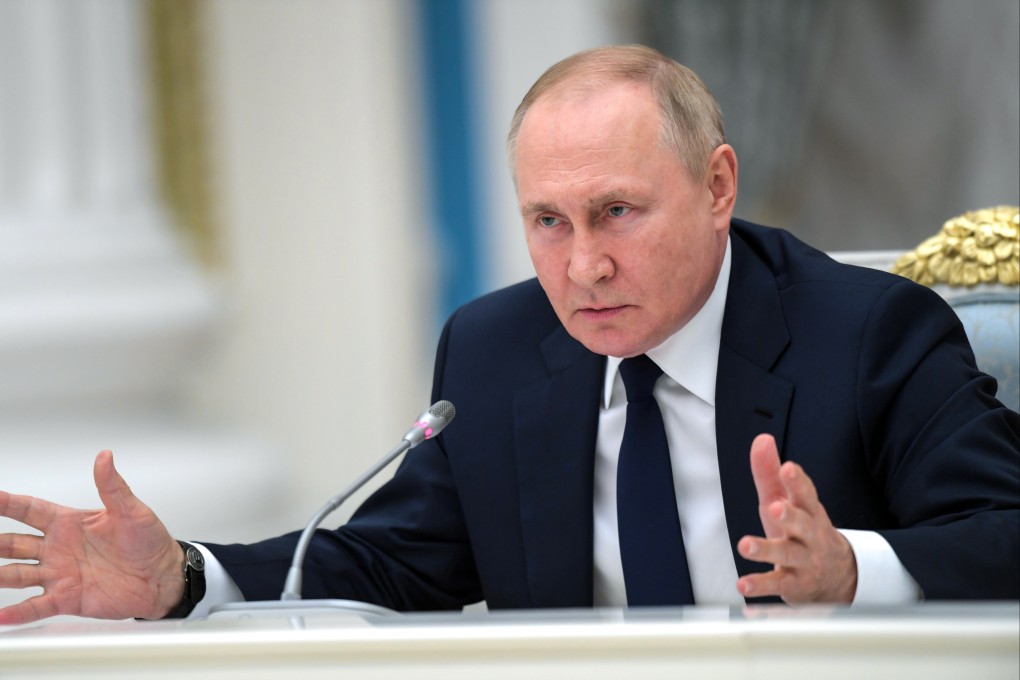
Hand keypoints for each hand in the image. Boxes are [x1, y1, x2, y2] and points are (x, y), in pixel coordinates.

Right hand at [0, 451, 184, 624]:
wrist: (164, 577)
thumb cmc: (150, 542)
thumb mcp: (132, 511)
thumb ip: (113, 486)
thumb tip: (105, 457)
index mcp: (70, 523)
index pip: (30, 510)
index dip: (7, 503)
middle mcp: (59, 548)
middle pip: (13, 543)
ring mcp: (60, 574)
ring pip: (17, 574)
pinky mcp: (67, 598)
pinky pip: (36, 606)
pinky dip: (17, 612)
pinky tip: (3, 615)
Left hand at [735, 434, 857, 603]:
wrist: (838, 577)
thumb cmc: (802, 530)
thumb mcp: (786, 500)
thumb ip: (769, 472)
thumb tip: (762, 439)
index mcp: (809, 511)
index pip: (806, 493)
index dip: (797, 481)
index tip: (788, 468)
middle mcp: (810, 535)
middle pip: (803, 524)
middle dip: (790, 516)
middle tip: (775, 508)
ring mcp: (804, 561)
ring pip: (788, 554)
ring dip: (767, 550)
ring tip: (745, 545)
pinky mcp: (794, 585)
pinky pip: (778, 585)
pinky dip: (761, 586)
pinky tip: (743, 584)